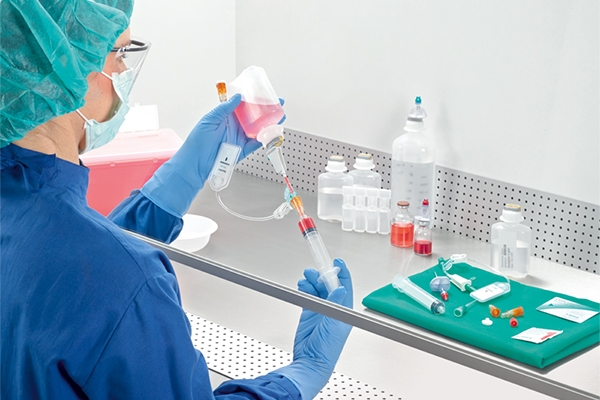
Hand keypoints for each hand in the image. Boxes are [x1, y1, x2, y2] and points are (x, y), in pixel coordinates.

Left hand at [140, 94, 282, 217]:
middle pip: (254, 117)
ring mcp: (239, 138)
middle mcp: (235, 126)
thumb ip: (224, 108)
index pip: (244, 105)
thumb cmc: (197, 142)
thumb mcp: (209, 120)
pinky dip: (265, 140)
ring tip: (279, 119)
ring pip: (258, 130)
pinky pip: (256, 144)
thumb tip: (238, 97)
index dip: (255, 100)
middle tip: (279, 106)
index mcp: (227, 116)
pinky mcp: (242, 150)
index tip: (266, 95)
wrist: (195, 164)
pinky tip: (272, 135)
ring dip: (269, 125)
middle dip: (268, 111)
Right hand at [275, 258, 352, 398]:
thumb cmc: (327, 350)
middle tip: (314, 270)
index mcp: (344, 310)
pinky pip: (308, 296)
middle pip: (329, 285)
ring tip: (306, 276)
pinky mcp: (309, 314)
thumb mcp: (333, 324)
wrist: (311, 362)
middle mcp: (334, 309)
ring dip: (312, 281)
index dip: (341, 272)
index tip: (336, 261)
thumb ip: (335, 305)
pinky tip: (302, 286)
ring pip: (317, 289)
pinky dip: (305, 289)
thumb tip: (341, 289)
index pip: (345, 286)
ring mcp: (321, 311)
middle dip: (322, 275)